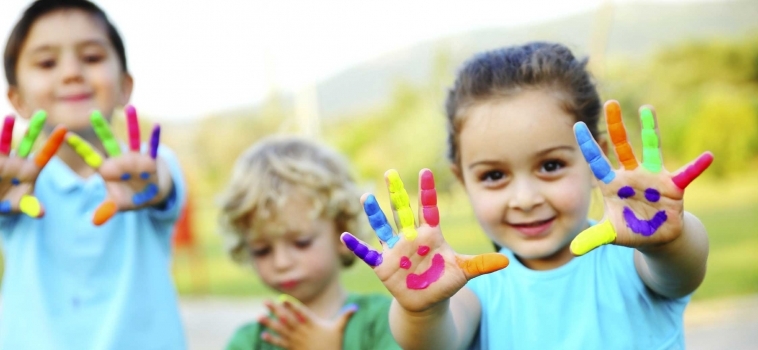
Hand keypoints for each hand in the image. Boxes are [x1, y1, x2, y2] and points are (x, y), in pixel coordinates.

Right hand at [0, 111, 65, 217]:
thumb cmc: (8, 204)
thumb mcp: (20, 206)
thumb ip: (30, 207)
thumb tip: (42, 213)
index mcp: (31, 170)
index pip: (45, 154)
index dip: (54, 142)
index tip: (65, 128)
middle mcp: (19, 161)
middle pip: (28, 142)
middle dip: (34, 128)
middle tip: (42, 113)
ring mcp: (4, 159)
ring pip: (6, 142)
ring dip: (8, 129)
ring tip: (10, 117)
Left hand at [66, 105, 167, 224]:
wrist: (152, 192)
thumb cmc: (132, 197)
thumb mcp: (119, 204)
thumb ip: (107, 209)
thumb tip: (93, 222)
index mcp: (108, 171)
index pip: (91, 157)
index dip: (80, 147)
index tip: (65, 134)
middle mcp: (120, 160)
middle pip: (109, 143)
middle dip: (102, 129)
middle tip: (92, 113)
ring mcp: (136, 158)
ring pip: (132, 139)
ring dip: (131, 124)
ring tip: (130, 108)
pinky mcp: (151, 160)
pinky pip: (153, 147)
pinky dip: (155, 138)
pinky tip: (158, 126)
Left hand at [258, 295, 356, 349]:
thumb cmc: (333, 345)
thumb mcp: (338, 330)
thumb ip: (345, 316)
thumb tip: (355, 307)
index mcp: (312, 324)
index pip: (300, 313)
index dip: (292, 306)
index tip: (283, 299)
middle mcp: (302, 332)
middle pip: (286, 318)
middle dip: (275, 309)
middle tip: (265, 301)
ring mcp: (296, 341)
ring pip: (280, 330)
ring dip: (269, 323)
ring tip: (259, 316)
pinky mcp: (292, 349)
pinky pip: (280, 343)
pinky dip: (272, 339)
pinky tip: (264, 333)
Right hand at [340, 169, 508, 312]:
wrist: (426, 299)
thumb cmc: (444, 281)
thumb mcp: (463, 272)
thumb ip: (481, 264)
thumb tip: (506, 261)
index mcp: (430, 234)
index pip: (428, 208)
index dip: (427, 191)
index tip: (425, 170)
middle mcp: (411, 237)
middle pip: (402, 212)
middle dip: (397, 194)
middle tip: (391, 173)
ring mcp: (395, 250)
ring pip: (383, 228)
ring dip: (374, 214)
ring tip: (365, 197)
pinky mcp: (383, 265)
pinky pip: (368, 253)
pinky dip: (357, 246)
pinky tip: (345, 236)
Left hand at [570, 100, 712, 254]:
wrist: (656, 237)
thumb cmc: (630, 230)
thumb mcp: (610, 235)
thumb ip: (592, 238)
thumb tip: (572, 249)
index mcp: (612, 184)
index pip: (597, 162)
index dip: (588, 145)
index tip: (577, 126)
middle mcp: (631, 175)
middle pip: (621, 146)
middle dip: (615, 125)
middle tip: (610, 102)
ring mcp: (652, 178)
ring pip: (649, 148)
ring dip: (649, 129)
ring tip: (647, 108)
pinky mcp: (672, 187)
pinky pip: (686, 174)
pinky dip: (696, 166)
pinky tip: (707, 157)